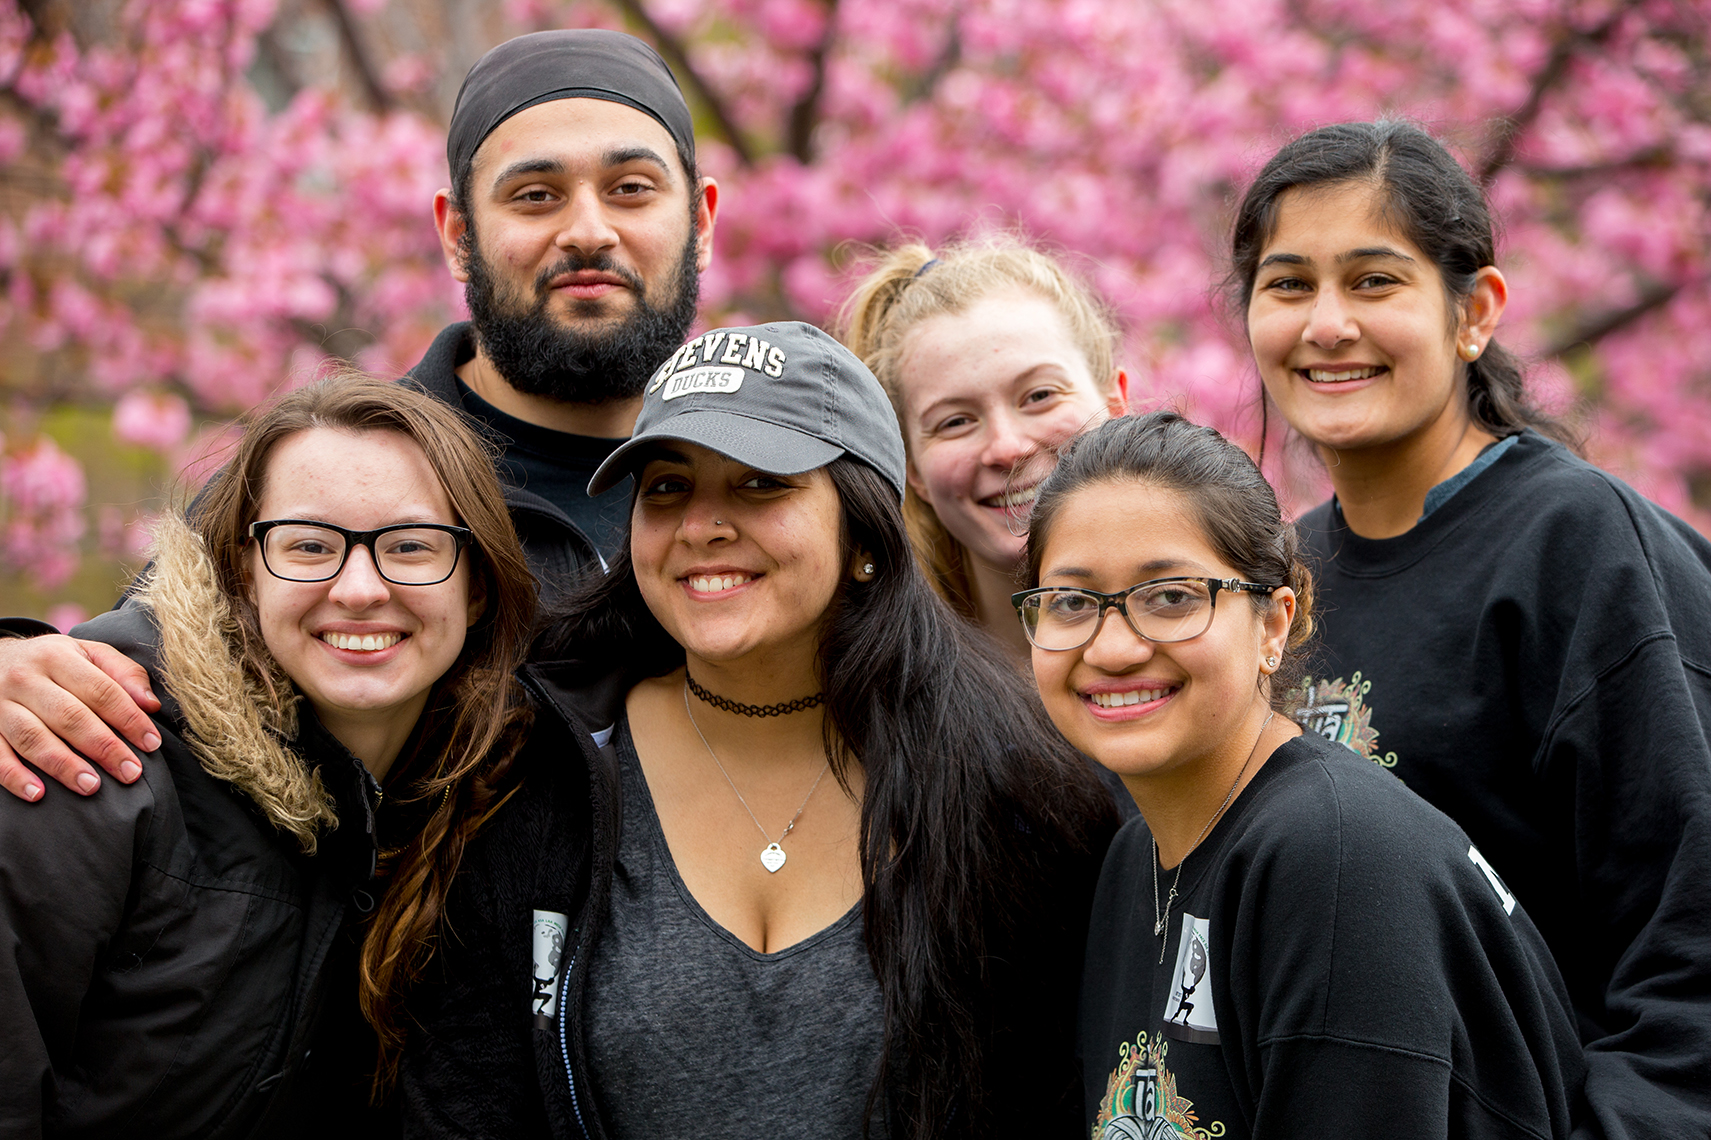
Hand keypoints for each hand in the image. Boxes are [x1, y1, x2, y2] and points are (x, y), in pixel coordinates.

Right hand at [0, 635, 161, 800]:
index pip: (101, 691)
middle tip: (130, 772)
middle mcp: (25, 679)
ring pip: (32, 737)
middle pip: (69, 716)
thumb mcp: (88, 654)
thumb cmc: (54, 663)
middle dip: (103, 746)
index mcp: (58, 657)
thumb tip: (151, 705)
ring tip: (91, 786)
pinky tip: (38, 794)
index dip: (128, 718)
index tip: (151, 744)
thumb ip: (123, 674)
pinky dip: (14, 776)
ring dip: (63, 764)